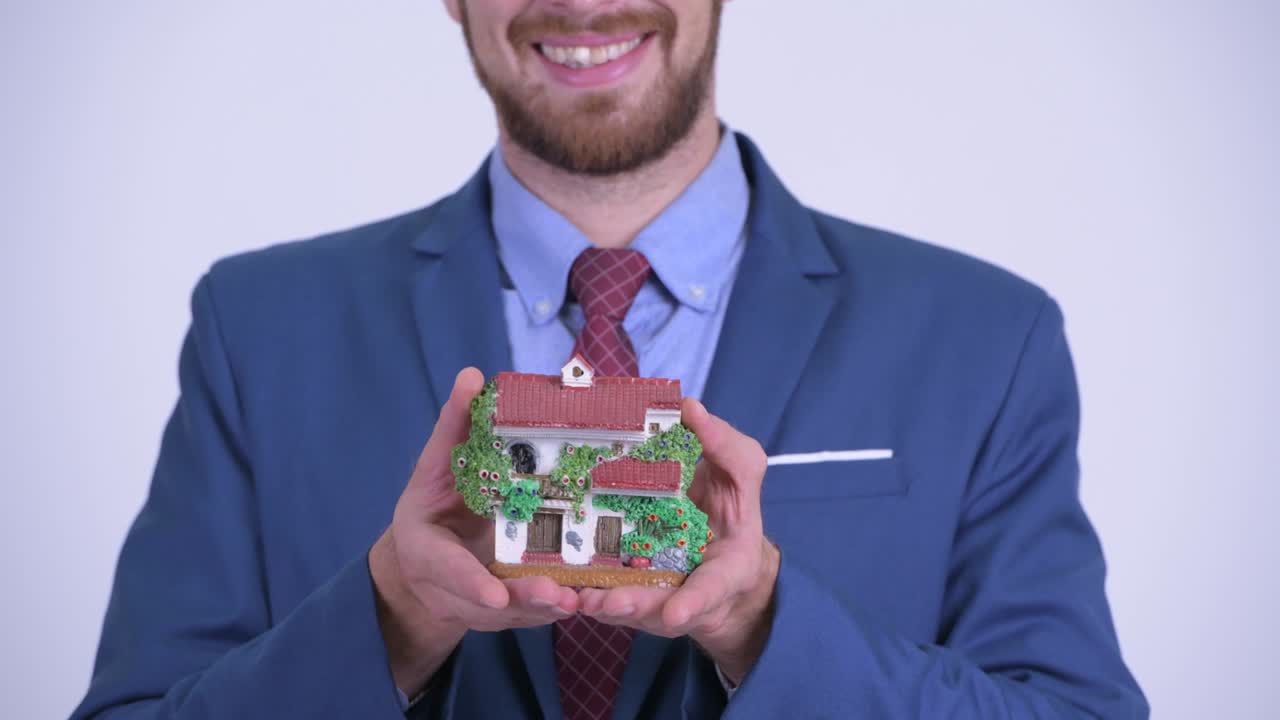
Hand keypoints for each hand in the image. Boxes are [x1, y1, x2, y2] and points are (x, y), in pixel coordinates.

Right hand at [369, 368, 579, 695]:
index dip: (468, 581)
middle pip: (493, 601)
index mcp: (429, 551)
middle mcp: (459, 584)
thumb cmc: (434, 505)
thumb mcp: (436, 466)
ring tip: (579, 600)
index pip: (447, 567)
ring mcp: (487, 602)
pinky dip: (561, 607)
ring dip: (549, 609)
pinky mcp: (513, 607)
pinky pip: (537, 612)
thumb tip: (473, 376)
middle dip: (526, 601)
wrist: (425, 562)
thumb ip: (454, 426)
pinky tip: (592, 597)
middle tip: (559, 596)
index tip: (493, 593)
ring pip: (520, 613)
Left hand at [577, 398, 780, 684]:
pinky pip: (606, 591)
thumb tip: (688, 408)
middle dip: (635, 604)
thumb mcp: (741, 472)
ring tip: (583, 597)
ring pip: (628, 605)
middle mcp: (689, 594)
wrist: (713, 537)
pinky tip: (565, 584)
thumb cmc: (729, 506)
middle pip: (661, 607)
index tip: (676, 613)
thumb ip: (723, 445)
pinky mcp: (627, 586)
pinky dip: (588, 590)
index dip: (694, 602)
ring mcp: (656, 593)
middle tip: (610, 602)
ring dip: (605, 602)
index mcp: (725, 570)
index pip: (711, 589)